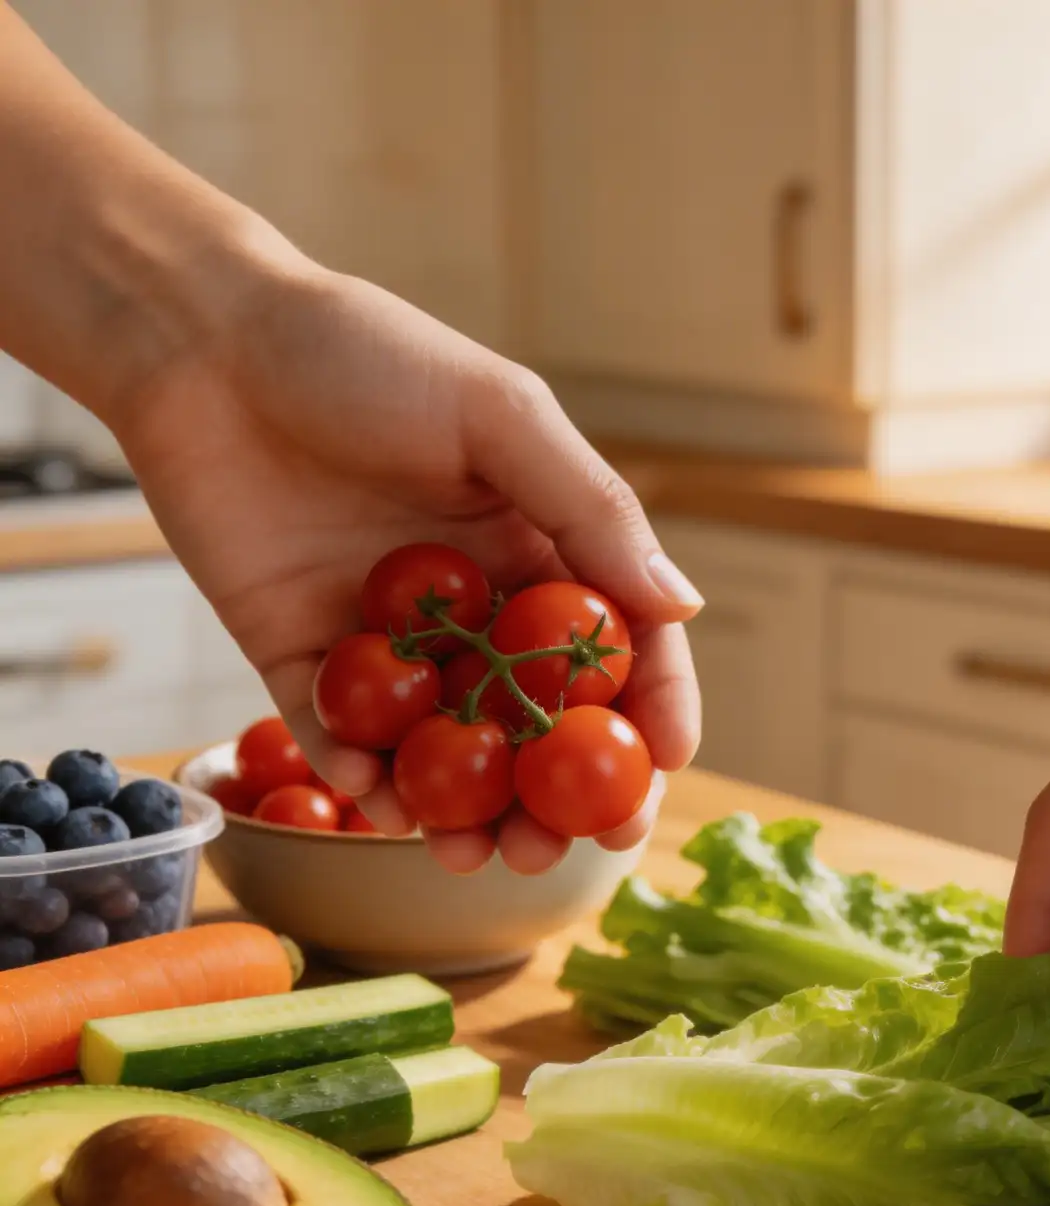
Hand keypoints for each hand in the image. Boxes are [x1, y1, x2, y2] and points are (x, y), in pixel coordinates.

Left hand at [112, 254, 700, 873]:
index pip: (619, 648)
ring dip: (465, 812)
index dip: (651, 711)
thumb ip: (591, 509)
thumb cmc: (364, 353)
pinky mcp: (302, 660)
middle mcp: (476, 610)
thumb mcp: (499, 414)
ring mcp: (393, 644)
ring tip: (473, 856)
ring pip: (448, 752)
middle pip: (539, 724)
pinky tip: (376, 800)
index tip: (664, 770)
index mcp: (541, 550)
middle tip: (556, 847)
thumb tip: (684, 606)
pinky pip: (339, 738)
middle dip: (556, 797)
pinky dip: (360, 779)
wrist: (201, 340)